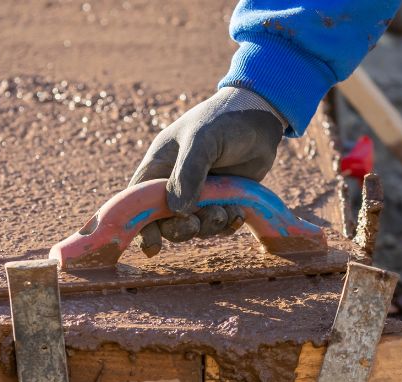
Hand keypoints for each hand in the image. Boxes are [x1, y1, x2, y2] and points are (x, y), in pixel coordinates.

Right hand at [129, 87, 285, 255]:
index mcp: (159, 166)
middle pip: (166, 221)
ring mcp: (200, 193)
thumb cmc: (224, 120)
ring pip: (195, 225)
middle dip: (180, 228)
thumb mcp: (201, 140)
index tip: (153, 244)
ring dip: (208, 226)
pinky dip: (227, 224)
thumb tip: (177, 210)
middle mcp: (175, 182)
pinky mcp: (223, 199)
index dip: (142, 225)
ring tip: (224, 211)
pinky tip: (238, 213)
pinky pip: (219, 223)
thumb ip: (187, 173)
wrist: (261, 117)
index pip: (140, 201)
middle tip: (196, 223)